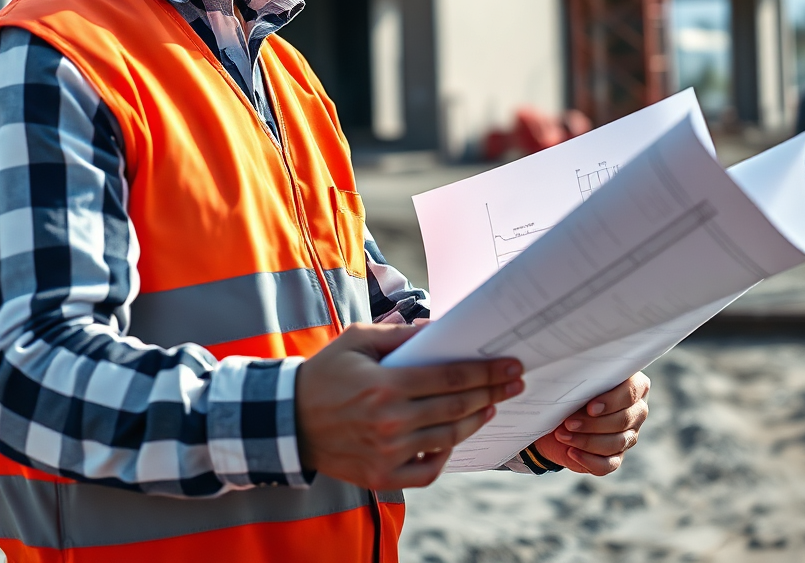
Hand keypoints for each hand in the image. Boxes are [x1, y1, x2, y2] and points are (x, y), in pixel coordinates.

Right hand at [295, 323, 524, 488]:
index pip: (449, 377)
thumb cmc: (325, 373)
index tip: (510, 365)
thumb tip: (438, 329)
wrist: (289, 420)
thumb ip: (398, 335)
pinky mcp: (382, 476)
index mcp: (384, 385)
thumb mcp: (356, 340)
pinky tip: (455, 436)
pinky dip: (446, 454)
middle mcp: (390, 421)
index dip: (485, 371)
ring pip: (448, 438)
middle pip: (456, 407)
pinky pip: (428, 470)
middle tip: (515, 382)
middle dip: (492, 391)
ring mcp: (387, 453)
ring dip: (476, 420)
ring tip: (492, 405)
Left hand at [533, 371, 650, 475]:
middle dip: (593, 424)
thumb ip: (581, 376)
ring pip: (615, 443)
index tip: (590, 408)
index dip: (612, 402)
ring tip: (563, 435)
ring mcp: (629, 435)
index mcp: (633, 385)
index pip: (631, 392)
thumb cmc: (572, 387)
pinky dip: (589, 460)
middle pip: (622, 421)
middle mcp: (636, 411)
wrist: (558, 411)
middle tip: (569, 423)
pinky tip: (572, 452)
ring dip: (587, 441)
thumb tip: (568, 379)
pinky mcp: (617, 456)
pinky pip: (608, 464)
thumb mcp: (576, 378)